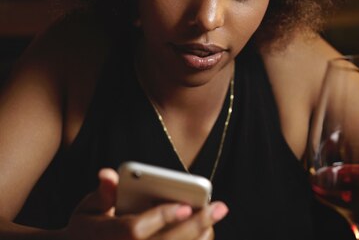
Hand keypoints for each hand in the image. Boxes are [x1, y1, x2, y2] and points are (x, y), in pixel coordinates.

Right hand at [63, 168, 227, 239]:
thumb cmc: (89, 228)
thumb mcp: (89, 208)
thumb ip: (103, 192)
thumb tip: (108, 174)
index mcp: (105, 237)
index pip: (135, 230)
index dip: (161, 218)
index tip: (185, 206)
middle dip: (195, 226)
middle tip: (220, 207)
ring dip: (199, 238)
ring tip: (215, 219)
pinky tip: (206, 233)